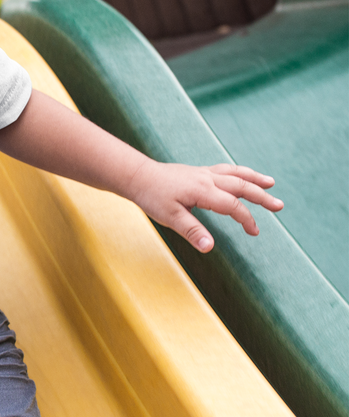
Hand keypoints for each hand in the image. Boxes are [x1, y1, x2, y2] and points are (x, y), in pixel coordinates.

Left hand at [127, 160, 283, 252]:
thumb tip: (209, 247)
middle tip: (279, 206)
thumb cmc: (151, 196)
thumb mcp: (170, 218)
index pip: (233, 206)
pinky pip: (225, 169)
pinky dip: (238, 172)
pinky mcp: (197, 172)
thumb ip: (192, 231)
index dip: (246, 219)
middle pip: (241, 186)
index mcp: (203, 191)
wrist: (136, 175)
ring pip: (235, 173)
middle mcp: (207, 179)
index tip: (255, 232)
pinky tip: (242, 176)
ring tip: (271, 183)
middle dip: (261, 197)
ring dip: (254, 179)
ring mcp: (203, 173)